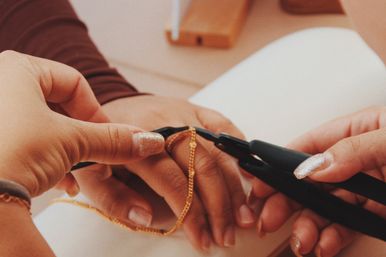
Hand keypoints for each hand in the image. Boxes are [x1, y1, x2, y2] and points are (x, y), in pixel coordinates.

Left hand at [0, 51, 163, 195]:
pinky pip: (25, 140)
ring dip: (67, 153)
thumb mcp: (72, 141)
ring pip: (44, 127)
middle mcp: (0, 83)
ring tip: (74, 177)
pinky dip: (45, 160)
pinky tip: (55, 181)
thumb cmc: (12, 151)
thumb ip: (114, 139)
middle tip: (95, 160)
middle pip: (60, 107)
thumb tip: (150, 141)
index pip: (75, 84)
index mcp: (18, 69)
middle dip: (82, 139)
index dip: (96, 113)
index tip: (108, 138)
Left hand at [74, 95, 255, 249]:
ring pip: (218, 151)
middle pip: (202, 166)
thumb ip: (113, 199)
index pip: (173, 180)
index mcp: (137, 143)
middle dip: (219, 205)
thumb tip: (146, 218)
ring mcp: (184, 114)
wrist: (113, 106)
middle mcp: (166, 125)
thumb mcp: (90, 174)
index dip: (191, 213)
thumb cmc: (105, 144)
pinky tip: (247, 174)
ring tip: (244, 216)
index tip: (202, 238)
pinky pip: (223, 125)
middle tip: (227, 234)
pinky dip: (238, 149)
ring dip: (234, 186)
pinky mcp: (195, 109)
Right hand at [248, 106, 385, 256]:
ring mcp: (366, 187)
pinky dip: (331, 237)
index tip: (260, 180)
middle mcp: (356, 159)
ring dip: (307, 225)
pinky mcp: (376, 211)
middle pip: (309, 181)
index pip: (308, 146)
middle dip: (285, 201)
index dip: (280, 164)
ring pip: (324, 206)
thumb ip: (353, 149)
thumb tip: (313, 167)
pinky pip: (346, 224)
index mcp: (357, 130)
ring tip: (301, 240)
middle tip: (268, 218)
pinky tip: (323, 244)